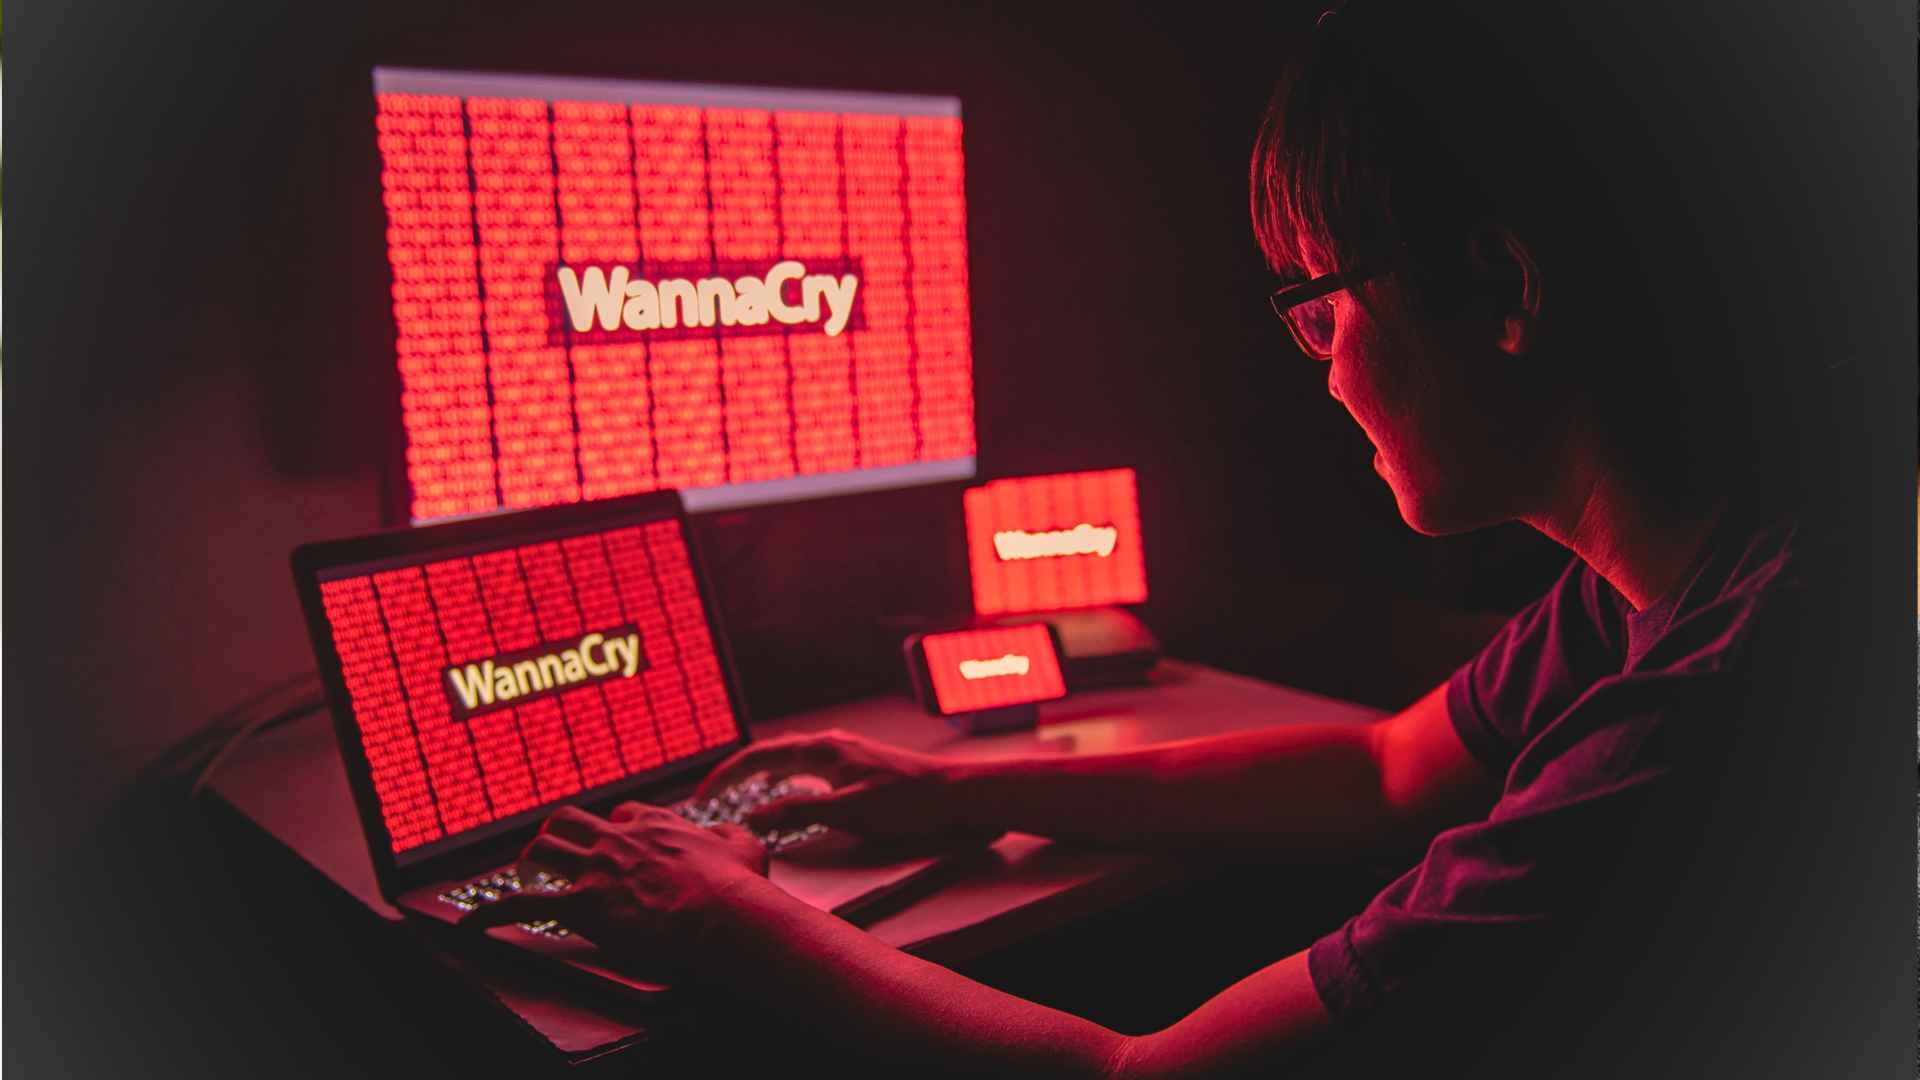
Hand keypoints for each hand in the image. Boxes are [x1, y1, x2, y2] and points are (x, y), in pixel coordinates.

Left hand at [461, 801, 768, 971]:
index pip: (623, 814)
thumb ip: (730, 833)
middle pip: (571, 820)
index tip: (619, 846)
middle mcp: (619, 838)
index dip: (617, 829)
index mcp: (655, 823)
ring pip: (544, 848)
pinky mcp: (581, 904)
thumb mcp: (746, 845)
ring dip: (532, 862)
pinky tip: (471, 925)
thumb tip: (725, 831)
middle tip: (559, 853)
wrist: (723, 915)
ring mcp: (597, 869)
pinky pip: (523, 904)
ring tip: (525, 876)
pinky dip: (492, 914)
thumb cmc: (739, 887)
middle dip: (561, 835)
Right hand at [695, 729, 1002, 850]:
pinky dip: (785, 779)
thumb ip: (798, 812)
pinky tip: (787, 793)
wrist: (955, 795)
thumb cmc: (908, 802)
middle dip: (736, 773)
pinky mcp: (856, 765)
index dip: (726, 775)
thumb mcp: (847, 812)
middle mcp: (830, 744)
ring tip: (738, 794)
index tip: (702, 796)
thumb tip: (753, 816)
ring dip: (760, 775)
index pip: (759, 756)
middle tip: (710, 796)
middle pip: (769, 753)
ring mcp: (844, 752)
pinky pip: (807, 767)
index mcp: (823, 750)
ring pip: (788, 759)